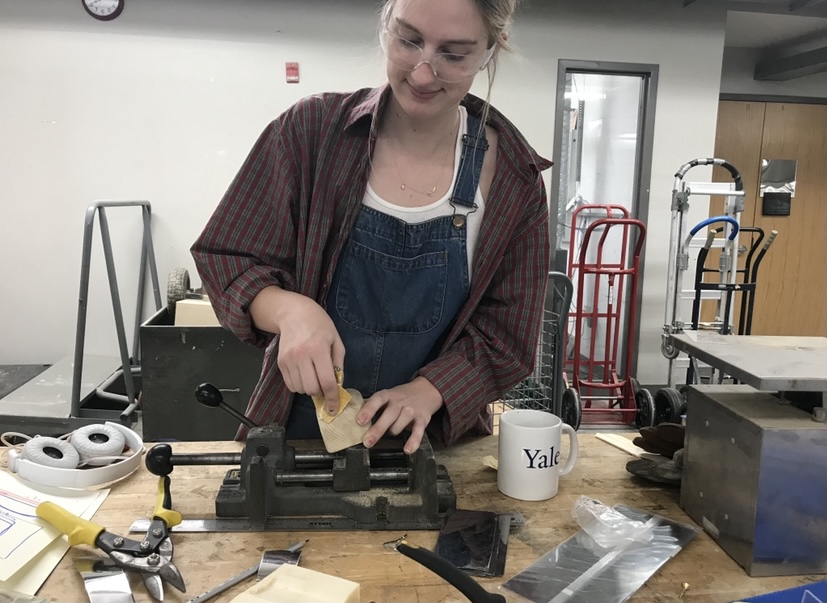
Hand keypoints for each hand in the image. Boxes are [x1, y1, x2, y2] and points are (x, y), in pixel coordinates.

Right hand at [250, 287, 343, 414]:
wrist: (294, 313)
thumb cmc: (320, 325)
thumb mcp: (336, 340)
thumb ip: (338, 364)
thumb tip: (338, 385)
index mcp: (319, 349)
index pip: (326, 382)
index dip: (332, 398)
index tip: (334, 407)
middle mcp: (301, 355)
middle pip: (311, 389)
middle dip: (320, 392)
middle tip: (325, 384)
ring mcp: (289, 360)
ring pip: (300, 389)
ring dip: (309, 389)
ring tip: (314, 376)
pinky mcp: (280, 363)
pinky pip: (290, 385)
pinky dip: (299, 385)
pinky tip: (304, 374)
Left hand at [357, 377, 442, 453]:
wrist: (427, 390)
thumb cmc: (401, 396)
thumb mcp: (388, 395)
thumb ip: (374, 405)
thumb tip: (353, 417)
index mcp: (388, 395)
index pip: (377, 400)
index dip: (368, 410)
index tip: (360, 421)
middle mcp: (400, 402)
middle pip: (389, 415)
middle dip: (378, 429)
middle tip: (368, 441)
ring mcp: (411, 411)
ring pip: (400, 424)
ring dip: (393, 432)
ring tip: (389, 434)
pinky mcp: (422, 420)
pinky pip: (418, 432)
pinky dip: (413, 441)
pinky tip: (407, 449)